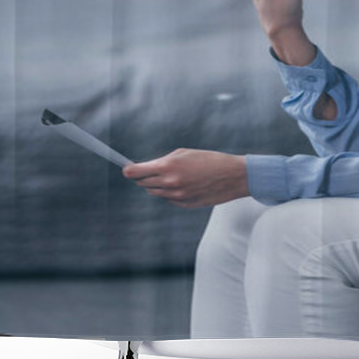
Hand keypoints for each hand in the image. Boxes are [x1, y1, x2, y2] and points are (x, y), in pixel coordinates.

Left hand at [122, 149, 248, 207]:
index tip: (126, 169)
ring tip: (174, 175)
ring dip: (158, 184)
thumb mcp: (184, 153)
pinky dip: (171, 192)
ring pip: (155, 192)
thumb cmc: (210, 160)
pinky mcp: (184, 204)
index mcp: (167, 167)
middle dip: (145, 176)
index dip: (129, 170)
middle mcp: (169, 184)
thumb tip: (147, 169)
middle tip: (151, 170)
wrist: (232, 176)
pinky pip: (169, 199)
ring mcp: (176, 197)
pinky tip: (186, 184)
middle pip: (143, 183)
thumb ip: (163, 161)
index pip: (135, 172)